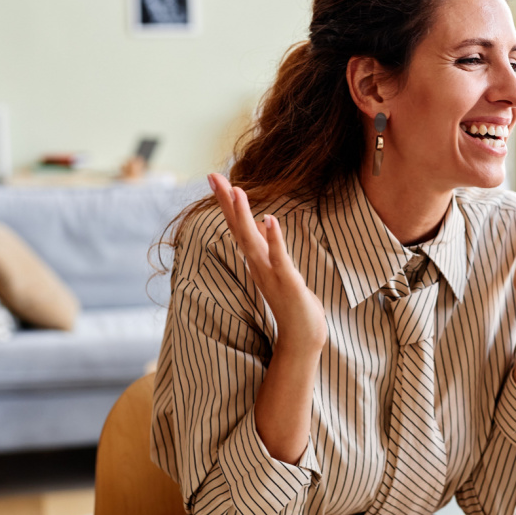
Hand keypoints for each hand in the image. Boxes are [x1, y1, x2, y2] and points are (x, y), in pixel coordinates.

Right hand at [208, 173, 326, 358]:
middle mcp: (258, 265)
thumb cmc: (293, 304)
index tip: (216, 178)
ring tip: (236, 191)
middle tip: (213, 176)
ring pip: (253, 241)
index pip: (238, 227)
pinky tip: (270, 219)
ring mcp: (271, 274)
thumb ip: (270, 248)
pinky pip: (279, 257)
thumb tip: (265, 225)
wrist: (302, 338)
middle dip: (226, 202)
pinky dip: (275, 238)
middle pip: (238, 229)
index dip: (227, 203)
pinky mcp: (288, 282)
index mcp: (257, 260)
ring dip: (244, 216)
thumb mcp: (280, 270)